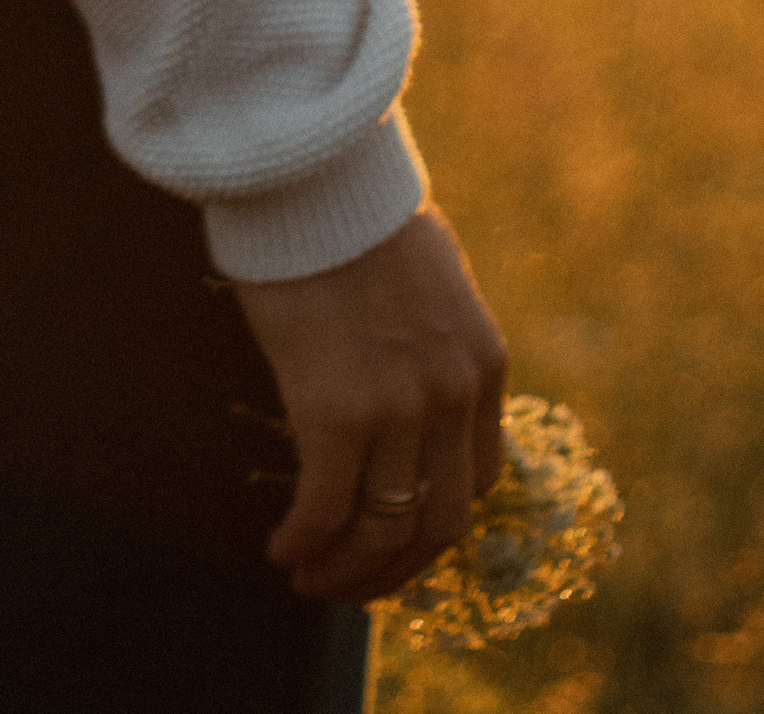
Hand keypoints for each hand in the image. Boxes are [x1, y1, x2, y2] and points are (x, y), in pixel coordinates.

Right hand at [233, 205, 508, 606]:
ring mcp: (399, 408)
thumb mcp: (431, 281)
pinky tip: (280, 551)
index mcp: (483, 363)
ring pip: (382, 529)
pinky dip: (305, 543)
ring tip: (309, 581)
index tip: (397, 542)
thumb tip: (409, 383)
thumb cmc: (356, 215)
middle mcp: (452, 394)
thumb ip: (434, 343)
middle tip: (352, 586)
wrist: (314, 176)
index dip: (436, 527)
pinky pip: (325, 509)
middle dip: (395, 570)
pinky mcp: (337, 411)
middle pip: (440, 524)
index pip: (477, 480)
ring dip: (345, 571)